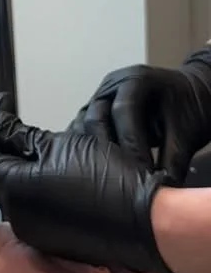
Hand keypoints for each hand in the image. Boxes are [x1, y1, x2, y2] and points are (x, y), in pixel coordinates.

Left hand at [0, 95, 175, 272]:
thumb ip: (20, 136)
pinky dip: (32, 180)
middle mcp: (18, 216)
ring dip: (15, 161)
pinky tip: (48, 163)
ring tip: (28, 135)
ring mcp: (35, 231)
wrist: (148, 222)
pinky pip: (32, 203)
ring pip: (13, 186)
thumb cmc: (109, 182)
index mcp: (14, 191)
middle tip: (2, 114)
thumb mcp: (60, 146)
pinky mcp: (53, 237)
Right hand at [69, 49, 210, 181]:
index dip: (131, 145)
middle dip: (107, 152)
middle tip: (122, 180)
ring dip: (93, 152)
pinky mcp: (96, 111)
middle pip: (96, 118)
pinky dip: (88, 150)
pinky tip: (96, 170)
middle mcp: (113, 85)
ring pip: (84, 125)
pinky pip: (83, 130)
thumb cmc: (188, 106)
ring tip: (110, 178)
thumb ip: (173, 159)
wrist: (188, 95)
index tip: (143, 173)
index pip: (124, 111)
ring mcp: (101, 97)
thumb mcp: (186, 131)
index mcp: (137, 80)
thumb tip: (160, 191)